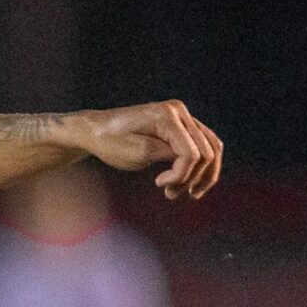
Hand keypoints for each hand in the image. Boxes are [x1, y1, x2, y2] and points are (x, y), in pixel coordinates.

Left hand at [73, 101, 222, 200]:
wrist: (96, 131)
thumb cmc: (111, 143)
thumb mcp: (138, 153)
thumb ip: (167, 155)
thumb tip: (194, 159)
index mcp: (167, 116)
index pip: (191, 154)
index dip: (180, 176)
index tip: (158, 184)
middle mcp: (179, 111)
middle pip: (206, 151)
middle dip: (192, 178)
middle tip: (170, 194)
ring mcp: (182, 116)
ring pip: (210, 148)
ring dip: (201, 174)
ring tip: (181, 192)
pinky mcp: (180, 125)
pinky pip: (202, 145)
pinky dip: (199, 165)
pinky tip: (187, 181)